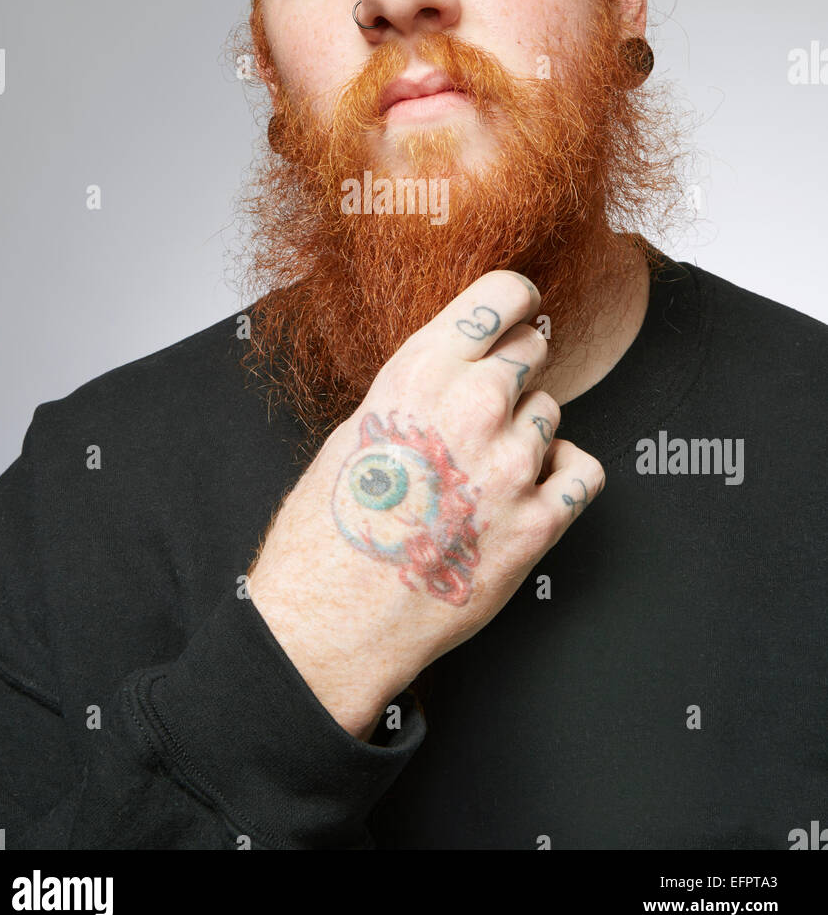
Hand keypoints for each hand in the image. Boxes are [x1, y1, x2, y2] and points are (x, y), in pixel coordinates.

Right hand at [246, 270, 605, 738]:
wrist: (332, 619)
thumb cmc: (331, 528)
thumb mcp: (359, 426)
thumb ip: (422, 385)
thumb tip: (466, 365)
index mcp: (421, 372)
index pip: (503, 296)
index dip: (516, 303)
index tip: (519, 314)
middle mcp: (473, 406)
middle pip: (533, 350)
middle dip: (515, 373)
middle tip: (486, 409)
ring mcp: (511, 464)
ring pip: (550, 414)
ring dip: (527, 435)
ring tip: (480, 472)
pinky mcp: (538, 522)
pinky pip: (582, 470)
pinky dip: (561, 478)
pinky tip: (526, 493)